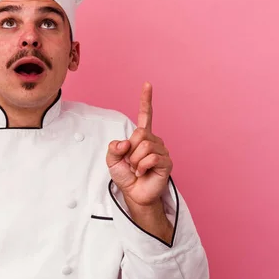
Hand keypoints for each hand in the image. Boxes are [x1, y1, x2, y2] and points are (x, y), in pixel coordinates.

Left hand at [106, 82, 172, 206]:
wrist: (134, 194)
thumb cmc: (125, 176)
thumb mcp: (112, 160)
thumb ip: (113, 148)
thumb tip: (125, 142)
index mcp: (141, 137)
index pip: (146, 115)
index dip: (146, 100)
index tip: (147, 84)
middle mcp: (154, 140)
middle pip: (140, 134)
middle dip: (130, 150)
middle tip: (131, 163)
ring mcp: (162, 150)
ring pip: (144, 146)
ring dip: (135, 160)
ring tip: (137, 169)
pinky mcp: (166, 162)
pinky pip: (151, 157)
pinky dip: (142, 166)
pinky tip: (143, 172)